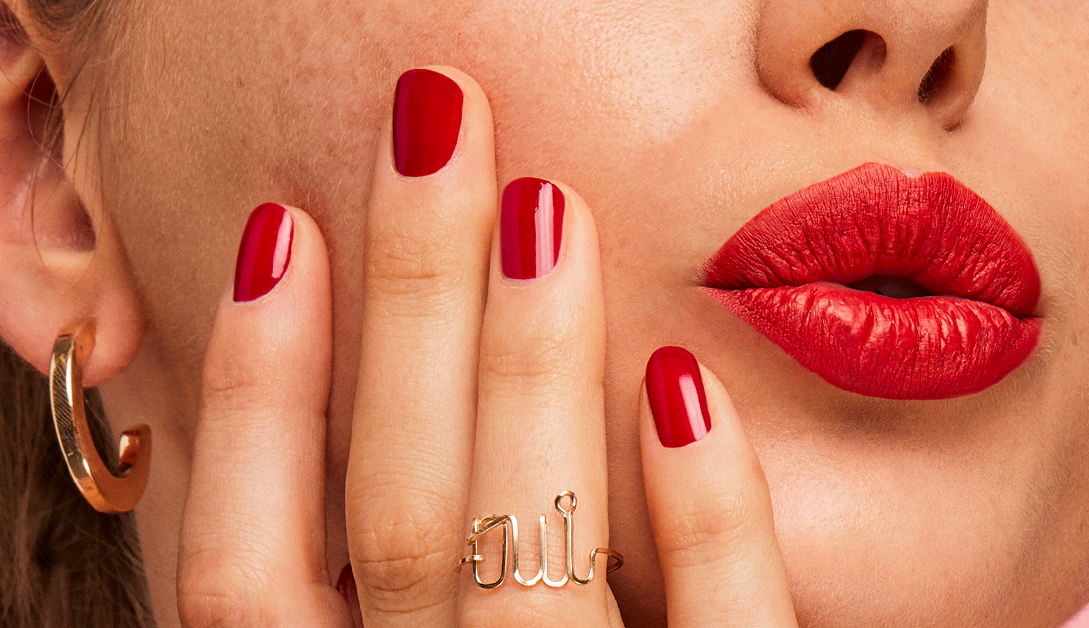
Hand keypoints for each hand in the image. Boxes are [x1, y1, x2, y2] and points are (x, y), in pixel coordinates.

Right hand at [176, 66, 797, 627]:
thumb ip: (366, 607)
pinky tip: (685, 379)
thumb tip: (338, 409)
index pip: (244, 576)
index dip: (252, 391)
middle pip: (394, 521)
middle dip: (406, 307)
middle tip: (437, 130)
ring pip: (521, 564)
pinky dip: (703, 514)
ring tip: (542, 204)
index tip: (277, 225)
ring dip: (530, 368)